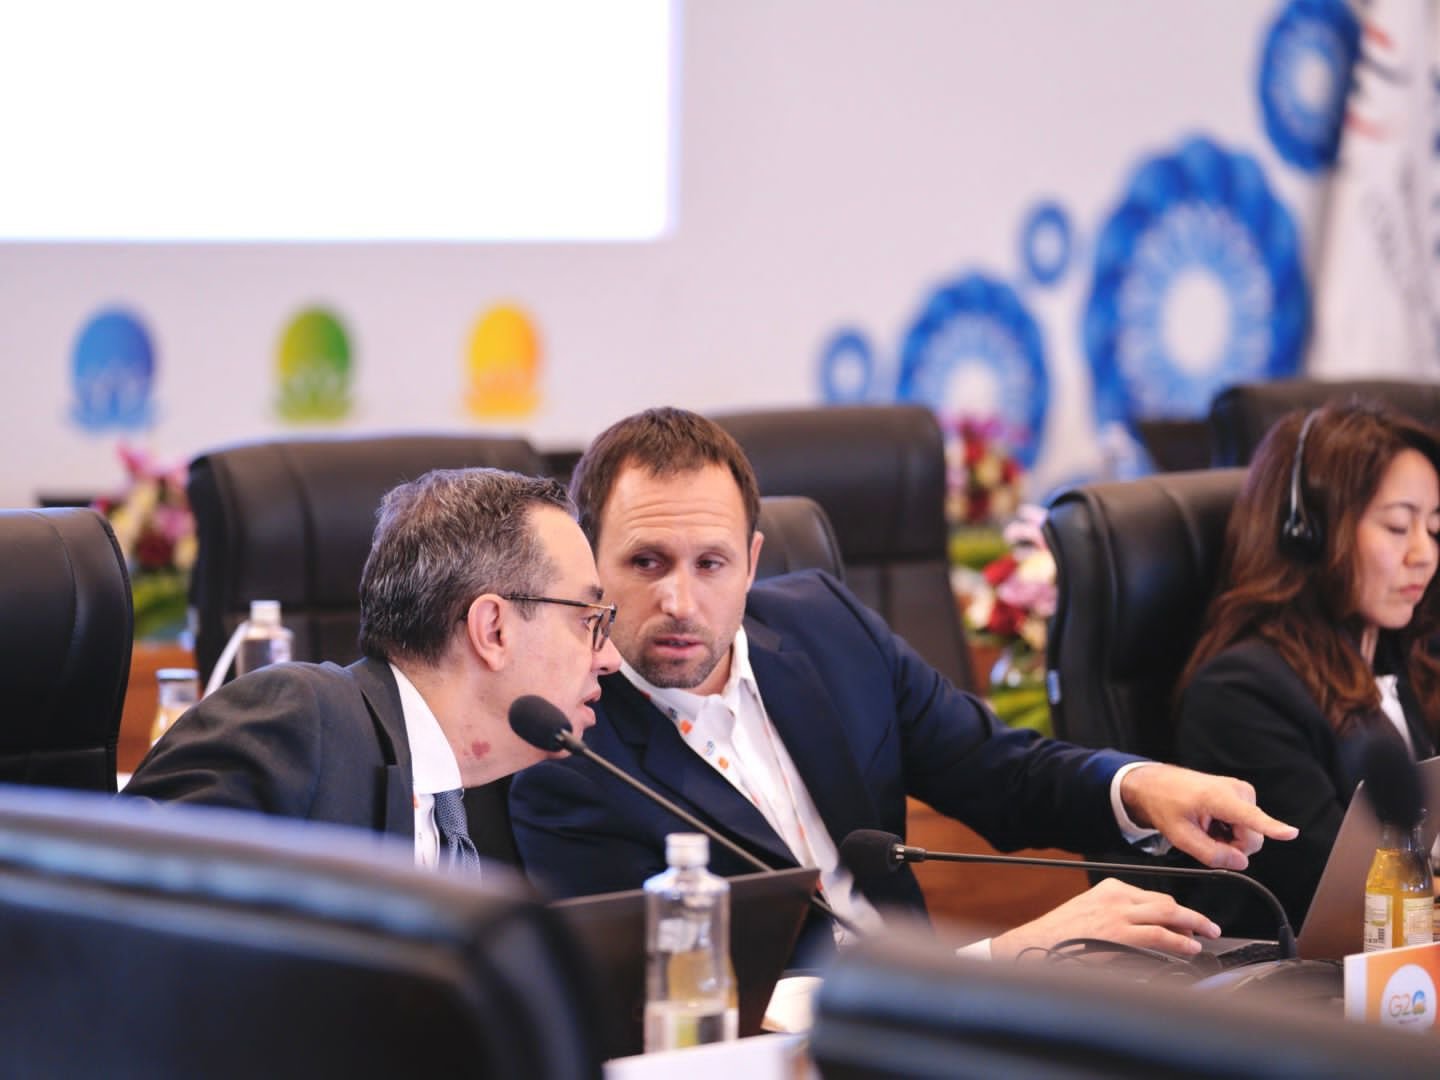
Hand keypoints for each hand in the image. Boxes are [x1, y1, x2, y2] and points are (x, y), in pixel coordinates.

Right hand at [990, 877, 1219, 960]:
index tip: (1184, 918)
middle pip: (1166, 903)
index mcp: (1109, 888)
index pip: (1152, 896)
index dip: (1174, 910)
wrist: (1037, 945)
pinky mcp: (1122, 935)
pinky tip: (1190, 948)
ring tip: (1206, 935)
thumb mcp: (1088, 912)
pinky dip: (1180, 942)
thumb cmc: (1059, 935)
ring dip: (1192, 926)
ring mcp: (1121, 916)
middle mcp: (1117, 897)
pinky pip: (1160, 936)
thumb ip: (1114, 914)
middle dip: (1190, 915)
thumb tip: (1141, 929)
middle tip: (1207, 925)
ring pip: (1169, 915)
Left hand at [1120, 763, 1297, 869]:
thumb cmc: (1165, 804)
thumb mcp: (1180, 836)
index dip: (1272, 827)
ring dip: (1230, 839)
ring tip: (1207, 828)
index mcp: (1216, 797)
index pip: (1249, 816)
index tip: (1290, 833)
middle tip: (1207, 838)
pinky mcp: (1243, 795)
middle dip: (1233, 846)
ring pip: (1251, 833)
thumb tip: (1241, 862)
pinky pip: (1248, 825)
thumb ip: (1210, 853)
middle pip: (1252, 837)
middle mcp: (1235, 791)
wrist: (1157, 784)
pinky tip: (1213, 823)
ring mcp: (1242, 791)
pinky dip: (1231, 830)